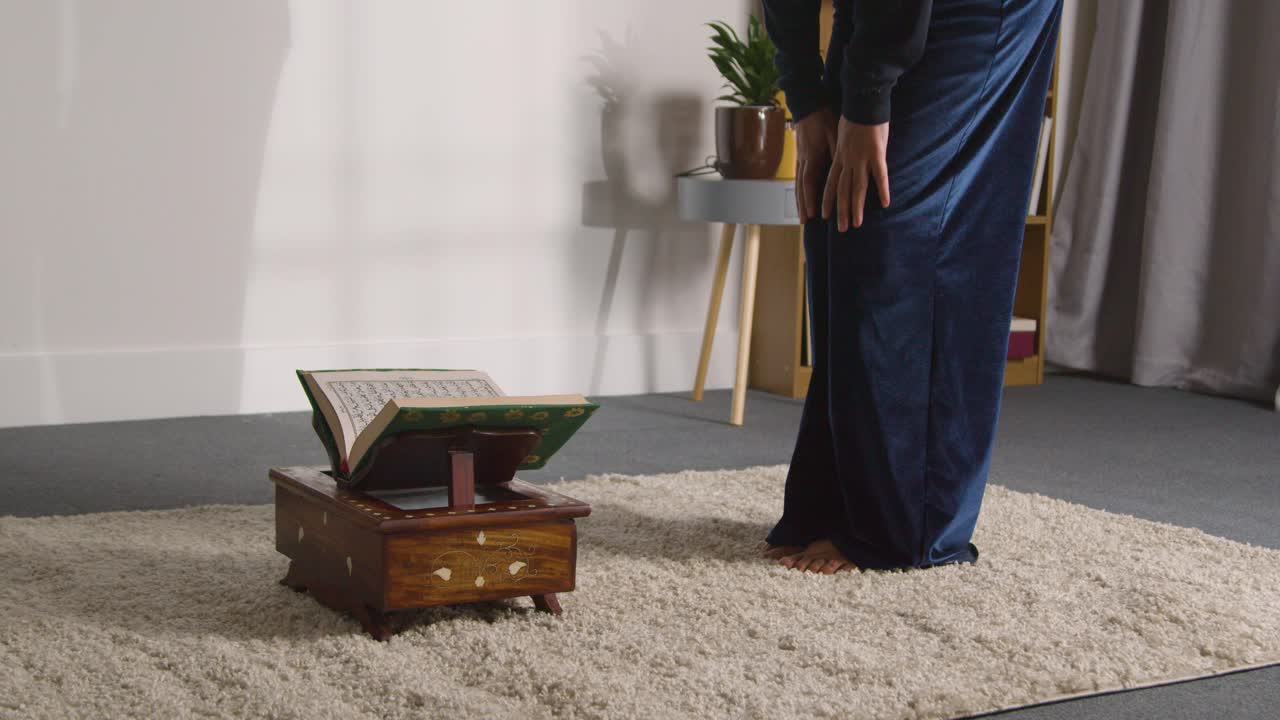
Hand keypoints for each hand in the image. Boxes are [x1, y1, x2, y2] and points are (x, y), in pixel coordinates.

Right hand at [791, 107, 836, 223]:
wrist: (809, 104)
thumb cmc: (824, 117)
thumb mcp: (834, 133)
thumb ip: (838, 150)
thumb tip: (846, 166)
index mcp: (813, 156)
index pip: (809, 182)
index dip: (811, 199)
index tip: (815, 214)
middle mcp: (804, 160)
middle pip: (801, 187)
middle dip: (804, 206)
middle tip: (805, 222)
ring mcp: (800, 158)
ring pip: (798, 184)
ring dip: (800, 201)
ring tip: (802, 217)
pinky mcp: (800, 155)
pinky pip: (799, 177)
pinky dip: (799, 191)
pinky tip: (801, 199)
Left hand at [822, 117, 890, 231]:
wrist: (862, 101)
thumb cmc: (855, 116)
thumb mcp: (842, 135)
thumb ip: (843, 150)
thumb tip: (843, 160)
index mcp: (839, 156)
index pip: (831, 183)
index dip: (827, 200)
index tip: (824, 215)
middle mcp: (847, 160)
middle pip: (843, 190)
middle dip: (841, 211)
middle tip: (842, 229)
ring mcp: (861, 158)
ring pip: (858, 187)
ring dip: (857, 207)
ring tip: (856, 223)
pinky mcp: (877, 153)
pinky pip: (880, 175)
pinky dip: (882, 189)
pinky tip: (886, 203)